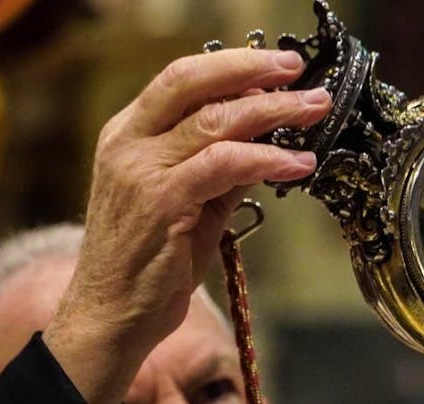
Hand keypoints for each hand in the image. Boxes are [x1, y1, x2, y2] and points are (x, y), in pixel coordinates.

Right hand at [44, 48, 331, 403]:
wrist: (110, 316)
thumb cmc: (146, 265)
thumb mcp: (186, 206)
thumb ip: (218, 171)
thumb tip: (264, 142)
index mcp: (127, 136)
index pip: (180, 81)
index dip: (230, 66)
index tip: (275, 68)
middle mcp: (127, 144)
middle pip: (191, 83)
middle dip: (251, 70)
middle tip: (297, 72)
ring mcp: (140, 171)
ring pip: (214, 121)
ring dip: (273, 112)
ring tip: (313, 111)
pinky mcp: (161, 201)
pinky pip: (223, 165)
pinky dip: (266, 158)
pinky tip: (297, 162)